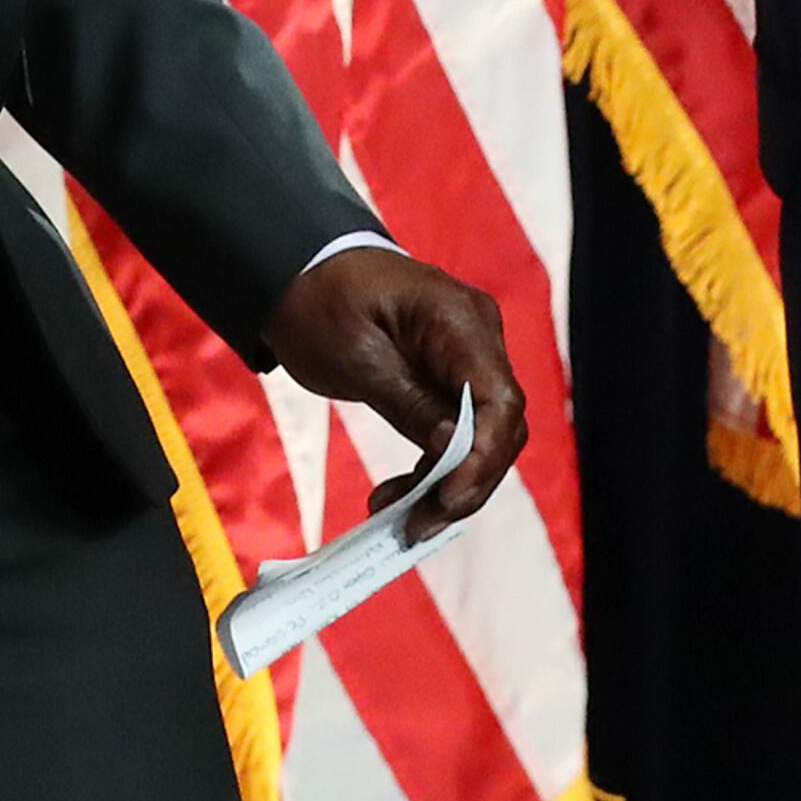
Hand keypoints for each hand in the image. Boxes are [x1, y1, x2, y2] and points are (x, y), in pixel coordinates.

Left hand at [263, 244, 525, 535]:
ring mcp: (468, 355)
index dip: (482, 459)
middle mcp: (477, 336)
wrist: (300, 274)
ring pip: (484, 436)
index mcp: (458, 320)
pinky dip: (436, 467)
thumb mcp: (355, 358)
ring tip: (400, 519)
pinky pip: (460, 429)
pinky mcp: (450, 375)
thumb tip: (455, 453)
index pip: (500, 400)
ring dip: (449, 484)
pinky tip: (400, 494)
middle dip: (465, 483)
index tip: (444, 501)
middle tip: (416, 526)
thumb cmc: (321, 304)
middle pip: (500, 425)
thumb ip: (410, 404)